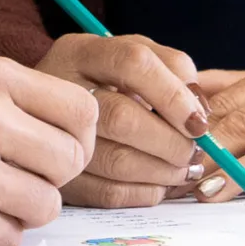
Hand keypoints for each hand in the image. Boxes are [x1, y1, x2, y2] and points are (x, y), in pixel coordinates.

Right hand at [0, 52, 98, 245]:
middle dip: (50, 173)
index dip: (77, 135)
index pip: (82, 111)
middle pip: (70, 161)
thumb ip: (25, 97)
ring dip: (23, 205)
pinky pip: (13, 236)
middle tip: (17, 171)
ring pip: (48, 204)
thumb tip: (88, 132)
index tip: (57, 144)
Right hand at [35, 32, 209, 206]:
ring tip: (184, 168)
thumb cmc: (104, 83)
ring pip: (117, 161)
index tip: (199, 120)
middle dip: (171, 141)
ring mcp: (51, 137)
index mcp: (81, 52)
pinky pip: (108, 193)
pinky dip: (145, 193)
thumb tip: (199, 108)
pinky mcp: (57, 178)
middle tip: (195, 151)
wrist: (45, 116)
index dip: (173, 94)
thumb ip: (170, 67)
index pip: (133, 62)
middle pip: (122, 117)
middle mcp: (59, 89)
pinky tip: (159, 185)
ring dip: (164, 171)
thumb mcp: (130, 59)